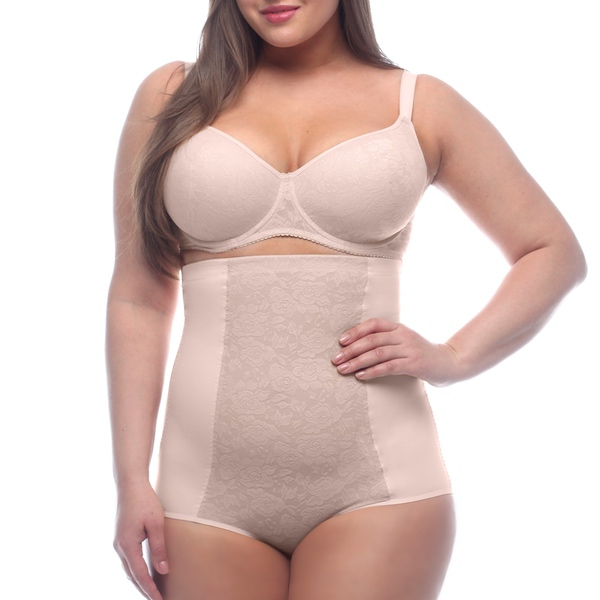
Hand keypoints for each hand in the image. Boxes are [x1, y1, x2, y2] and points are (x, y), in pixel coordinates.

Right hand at [113, 481, 168, 599]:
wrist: (130, 484)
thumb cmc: (145, 501)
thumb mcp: (156, 524)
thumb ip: (159, 548)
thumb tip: (163, 571)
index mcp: (128, 545)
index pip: (140, 575)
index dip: (150, 590)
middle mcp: (119, 547)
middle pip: (132, 576)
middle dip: (144, 589)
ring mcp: (118, 542)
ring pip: (128, 569)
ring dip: (139, 581)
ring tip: (151, 591)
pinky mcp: (120, 537)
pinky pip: (128, 560)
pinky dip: (135, 571)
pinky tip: (143, 573)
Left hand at [331, 318, 462, 386]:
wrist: (449, 363)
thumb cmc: (421, 354)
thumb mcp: (404, 342)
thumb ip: (386, 341)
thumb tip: (356, 348)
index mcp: (399, 327)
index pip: (373, 324)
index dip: (356, 331)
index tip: (341, 341)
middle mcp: (403, 335)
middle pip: (372, 340)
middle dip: (351, 350)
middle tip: (336, 359)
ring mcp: (409, 349)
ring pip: (378, 353)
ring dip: (357, 362)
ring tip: (344, 369)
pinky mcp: (414, 364)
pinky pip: (389, 366)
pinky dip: (372, 371)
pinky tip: (361, 376)